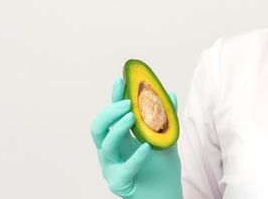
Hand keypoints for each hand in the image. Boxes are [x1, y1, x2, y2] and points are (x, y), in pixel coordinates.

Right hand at [91, 77, 182, 197]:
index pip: (111, 114)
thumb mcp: (167, 140)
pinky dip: (136, 157)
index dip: (113, 97)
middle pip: (98, 128)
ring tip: (133, 118)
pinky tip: (147, 148)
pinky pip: (124, 168)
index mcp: (119, 139)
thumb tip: (169, 93)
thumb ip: (167, 119)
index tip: (121, 80)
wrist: (166, 196)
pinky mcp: (119, 183)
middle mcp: (111, 152)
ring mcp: (112, 168)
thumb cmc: (162, 170)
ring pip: (105, 146)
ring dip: (117, 129)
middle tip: (127, 104)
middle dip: (109, 112)